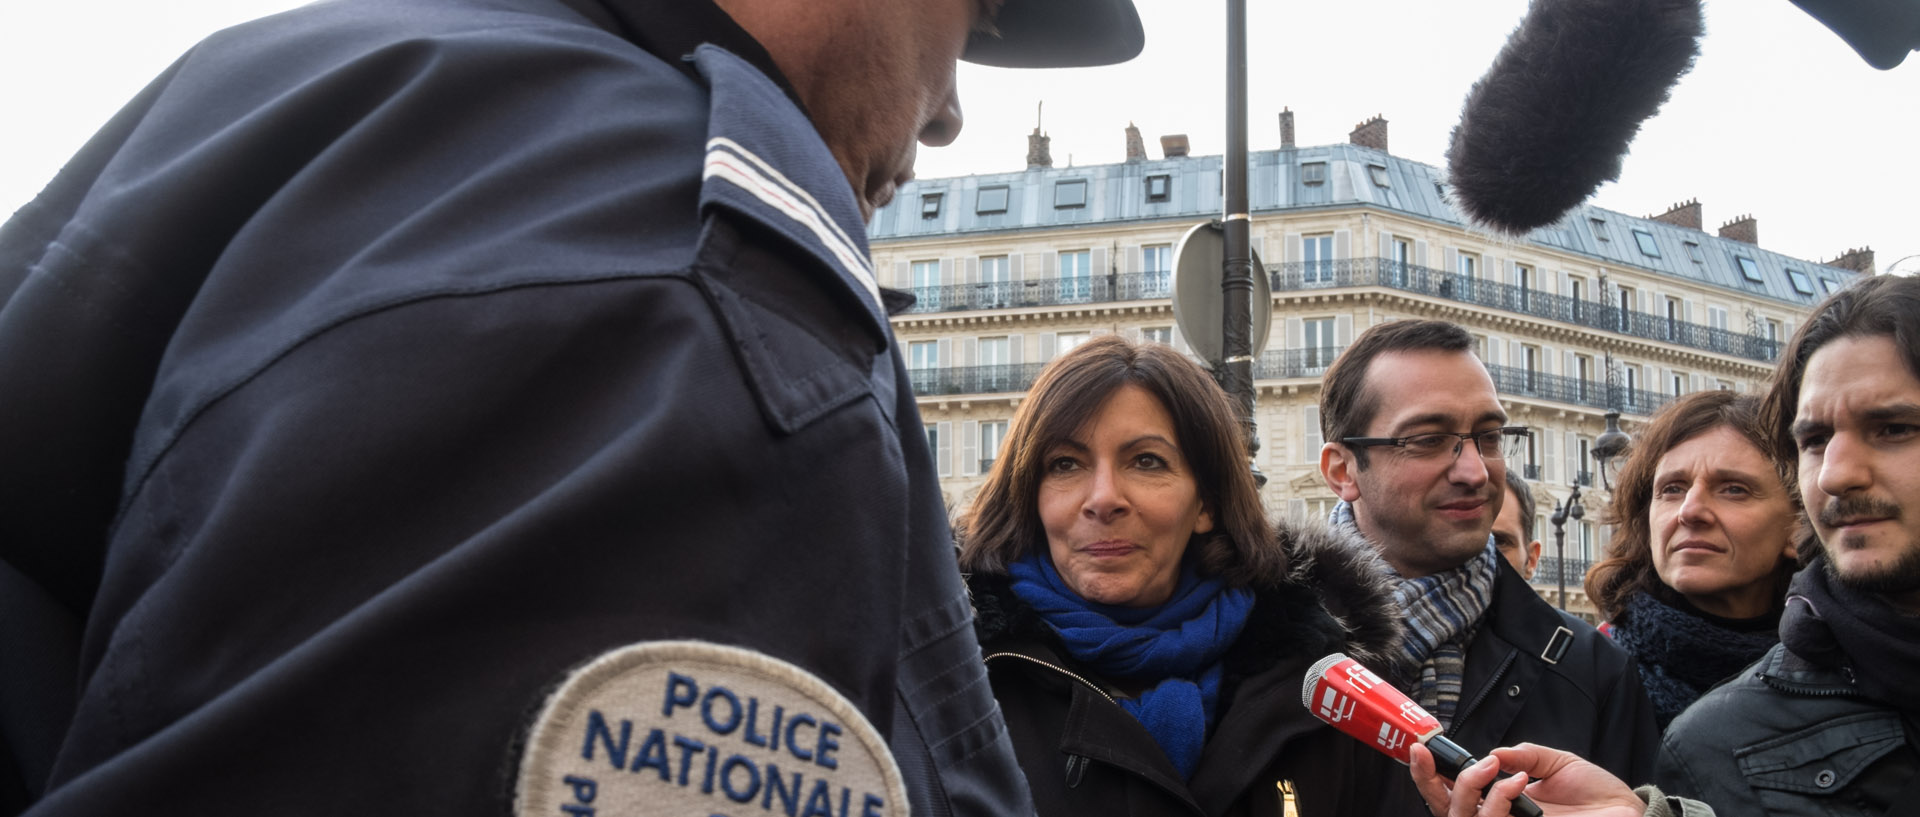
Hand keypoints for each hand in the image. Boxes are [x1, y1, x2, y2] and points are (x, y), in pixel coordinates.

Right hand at [1409, 742, 1644, 816]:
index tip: (1421, 750)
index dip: (1429, 776)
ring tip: (1494, 766)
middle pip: (1446, 812)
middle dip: (1431, 783)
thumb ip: (1525, 755)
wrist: (1630, 812)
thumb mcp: (1557, 762)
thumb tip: (1493, 752)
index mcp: (1501, 803)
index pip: (1453, 795)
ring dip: (1470, 789)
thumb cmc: (1597, 793)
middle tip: (1435, 757)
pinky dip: (1499, 801)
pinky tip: (1517, 783)